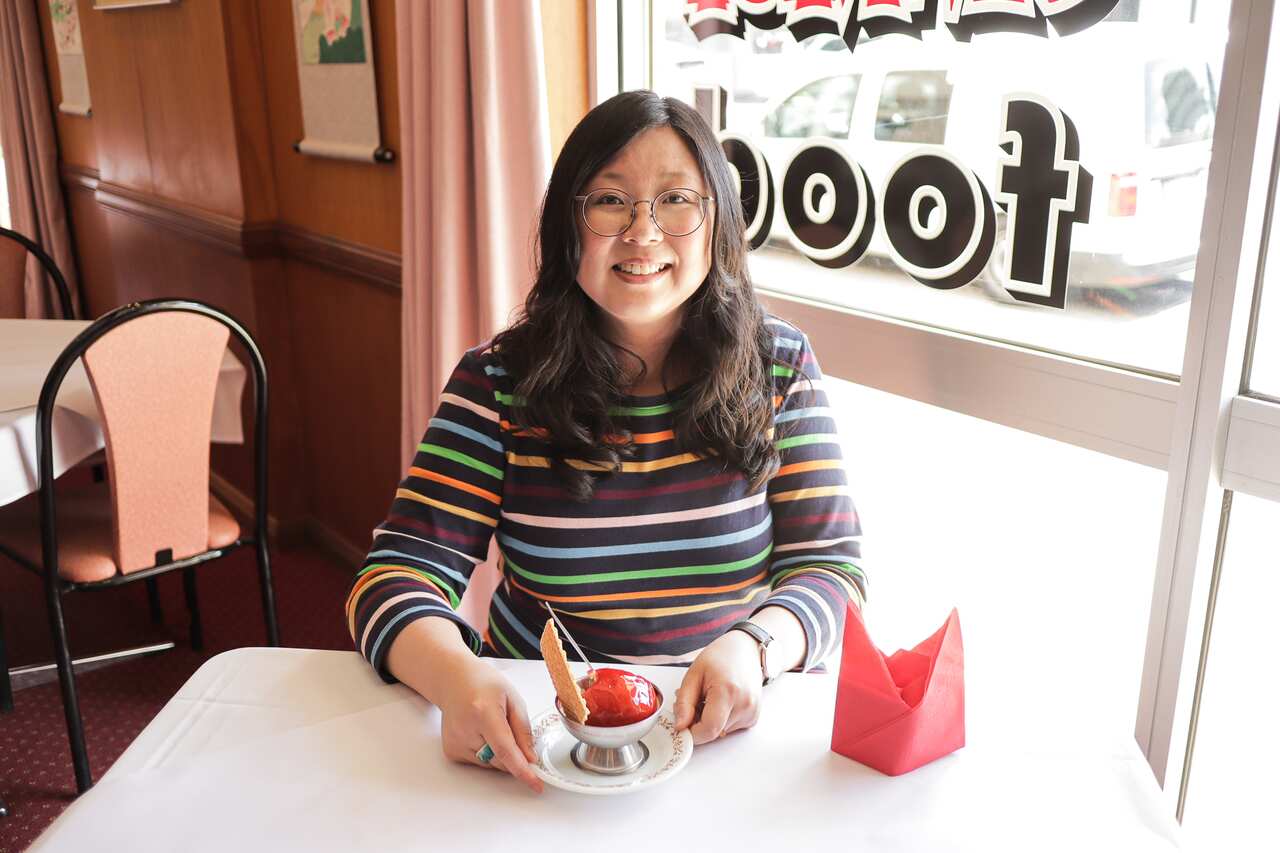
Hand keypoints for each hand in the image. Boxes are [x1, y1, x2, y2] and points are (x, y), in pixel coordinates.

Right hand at [435, 656, 543, 792]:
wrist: (454, 681)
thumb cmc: (484, 685)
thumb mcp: (513, 698)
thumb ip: (523, 729)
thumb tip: (530, 758)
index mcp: (483, 712)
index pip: (505, 750)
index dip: (522, 770)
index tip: (535, 784)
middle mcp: (465, 730)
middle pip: (500, 760)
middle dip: (514, 755)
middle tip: (510, 729)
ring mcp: (455, 742)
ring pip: (490, 764)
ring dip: (499, 753)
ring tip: (491, 726)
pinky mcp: (451, 751)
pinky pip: (479, 763)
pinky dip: (486, 753)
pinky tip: (480, 732)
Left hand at [673, 629, 762, 744]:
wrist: (744, 649)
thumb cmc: (720, 656)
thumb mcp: (694, 674)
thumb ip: (684, 702)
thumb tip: (680, 726)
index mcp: (728, 692)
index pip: (709, 730)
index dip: (691, 733)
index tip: (682, 726)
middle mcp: (745, 705)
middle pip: (714, 732)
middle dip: (699, 723)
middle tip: (696, 702)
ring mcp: (752, 712)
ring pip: (721, 732)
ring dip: (710, 721)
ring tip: (710, 698)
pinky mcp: (754, 717)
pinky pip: (730, 728)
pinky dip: (721, 719)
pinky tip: (722, 702)